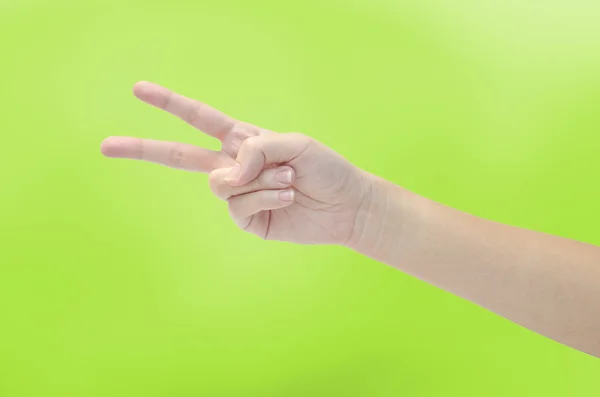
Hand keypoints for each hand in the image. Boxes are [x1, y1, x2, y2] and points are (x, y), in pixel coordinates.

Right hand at [101, 82, 372, 243]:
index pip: (198, 119)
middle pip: (179, 156)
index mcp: (243, 140)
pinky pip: (239, 205)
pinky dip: (265, 196)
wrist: (345, 205)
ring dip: (261, 179)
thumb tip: (224, 174)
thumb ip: (256, 150)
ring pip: (223, 184)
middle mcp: (235, 166)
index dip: (168, 104)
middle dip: (142, 148)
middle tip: (105, 145)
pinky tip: (287, 196)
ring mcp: (238, 195)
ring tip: (289, 179)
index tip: (138, 90)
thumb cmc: (325, 168)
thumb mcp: (294, 144)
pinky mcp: (247, 220)